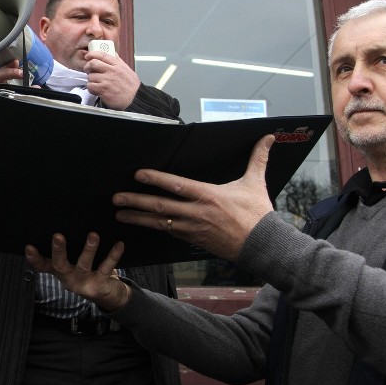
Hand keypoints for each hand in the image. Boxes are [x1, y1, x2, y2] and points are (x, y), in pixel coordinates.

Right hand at [26, 232, 131, 312]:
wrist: (109, 296)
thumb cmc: (90, 272)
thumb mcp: (75, 263)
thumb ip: (68, 251)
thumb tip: (63, 222)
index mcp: (60, 271)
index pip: (42, 266)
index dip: (34, 258)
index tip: (28, 246)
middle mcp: (68, 279)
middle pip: (59, 265)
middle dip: (58, 251)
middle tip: (57, 236)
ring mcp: (82, 284)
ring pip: (83, 265)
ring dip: (88, 250)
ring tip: (93, 235)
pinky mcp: (98, 286)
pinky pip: (105, 269)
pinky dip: (112, 256)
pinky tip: (119, 244)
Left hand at [83, 51, 139, 109]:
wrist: (134, 99)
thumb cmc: (131, 86)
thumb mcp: (127, 70)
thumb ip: (118, 61)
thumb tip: (113, 54)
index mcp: (117, 65)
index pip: (102, 55)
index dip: (92, 54)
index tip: (88, 56)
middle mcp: (111, 71)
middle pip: (93, 63)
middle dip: (87, 66)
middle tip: (88, 70)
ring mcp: (106, 80)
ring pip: (90, 76)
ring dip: (91, 80)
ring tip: (96, 83)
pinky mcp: (103, 90)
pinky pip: (90, 86)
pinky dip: (91, 88)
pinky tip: (96, 89)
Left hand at [113, 134, 275, 260]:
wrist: (262, 247)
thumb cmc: (258, 215)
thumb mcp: (256, 183)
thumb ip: (258, 158)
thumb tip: (268, 138)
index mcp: (208, 196)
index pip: (176, 185)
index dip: (155, 179)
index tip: (138, 175)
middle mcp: (196, 213)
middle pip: (159, 206)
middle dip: (135, 201)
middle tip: (116, 198)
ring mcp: (192, 229)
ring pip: (159, 222)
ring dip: (138, 218)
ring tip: (119, 214)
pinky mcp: (193, 240)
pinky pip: (169, 232)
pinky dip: (155, 227)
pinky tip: (143, 224)